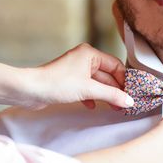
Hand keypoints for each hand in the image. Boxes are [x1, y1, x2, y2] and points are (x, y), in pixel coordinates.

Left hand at [18, 43, 132, 109]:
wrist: (29, 90)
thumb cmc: (56, 83)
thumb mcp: (88, 89)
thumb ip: (111, 95)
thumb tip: (129, 101)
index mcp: (90, 54)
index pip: (115, 65)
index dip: (124, 80)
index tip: (132, 94)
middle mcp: (84, 59)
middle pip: (107, 74)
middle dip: (115, 89)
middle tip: (126, 104)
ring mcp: (76, 70)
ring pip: (97, 83)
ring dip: (105, 95)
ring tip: (114, 108)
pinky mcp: (69, 81)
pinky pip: (87, 88)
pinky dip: (92, 96)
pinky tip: (93, 106)